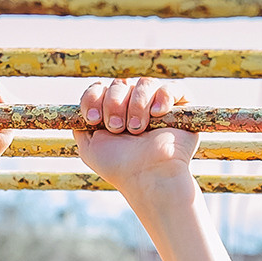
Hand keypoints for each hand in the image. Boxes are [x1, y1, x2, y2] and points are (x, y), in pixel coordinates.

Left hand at [74, 78, 197, 204]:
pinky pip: (172, 88)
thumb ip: (80, 125)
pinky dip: (162, 97)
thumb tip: (80, 107)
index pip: (99, 88)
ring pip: (144, 83)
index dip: (93, 98)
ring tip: (137, 129)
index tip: (93, 120)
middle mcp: (135, 105)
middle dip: (114, 104)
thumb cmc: (119, 166)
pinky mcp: (181, 107)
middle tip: (117, 129)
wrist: (147, 177)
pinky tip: (157, 115)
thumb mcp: (88, 147)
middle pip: (120, 83)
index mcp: (114, 112)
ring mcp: (158, 105)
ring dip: (136, 105)